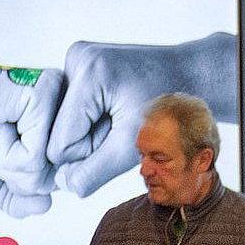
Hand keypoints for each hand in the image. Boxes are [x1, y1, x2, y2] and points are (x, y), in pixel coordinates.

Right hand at [48, 34, 240, 197]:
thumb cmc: (168, 112)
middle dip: (86, 142)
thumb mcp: (135, 144)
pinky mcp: (79, 63)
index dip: (87, 156)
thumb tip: (65, 186)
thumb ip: (97, 170)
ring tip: (118, 121)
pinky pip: (69, 107)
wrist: (188, 78)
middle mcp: (76, 59)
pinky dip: (90, 119)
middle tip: (118, 132)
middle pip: (56, 130)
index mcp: (89, 73)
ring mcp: (76, 58)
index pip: (60, 143)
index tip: (116, 144)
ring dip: (88, 132)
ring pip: (60, 120)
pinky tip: (113, 112)